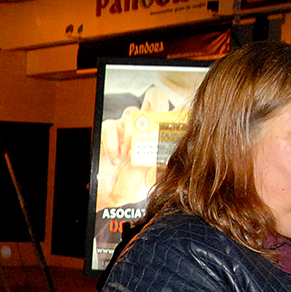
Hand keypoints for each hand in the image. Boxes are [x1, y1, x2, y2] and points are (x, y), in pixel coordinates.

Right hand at [95, 86, 170, 212]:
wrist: (111, 193)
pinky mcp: (109, 132)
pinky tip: (117, 158)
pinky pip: (111, 127)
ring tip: (130, 155)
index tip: (182, 117)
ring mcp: (126, 127)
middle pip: (154, 98)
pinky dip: (114, 144)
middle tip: (159, 115)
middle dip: (158, 103)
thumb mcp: (152, 180)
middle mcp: (143, 126)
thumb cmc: (133, 183)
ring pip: (131, 113)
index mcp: (159, 135)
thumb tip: (171, 164)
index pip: (172, 115)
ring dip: (132, 133)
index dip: (179, 110)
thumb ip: (161, 170)